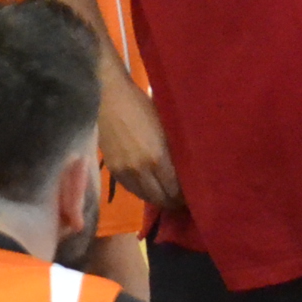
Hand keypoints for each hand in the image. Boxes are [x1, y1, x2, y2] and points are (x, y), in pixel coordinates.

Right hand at [99, 81, 180, 209]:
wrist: (109, 99)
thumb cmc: (142, 106)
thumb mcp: (165, 128)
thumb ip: (173, 151)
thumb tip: (186, 170)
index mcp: (158, 158)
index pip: (175, 189)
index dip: (184, 197)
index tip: (192, 196)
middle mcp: (141, 170)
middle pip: (161, 198)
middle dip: (173, 202)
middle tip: (182, 201)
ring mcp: (125, 172)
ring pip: (145, 197)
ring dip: (157, 199)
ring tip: (167, 197)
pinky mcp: (113, 170)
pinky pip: (131, 189)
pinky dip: (142, 192)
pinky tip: (150, 188)